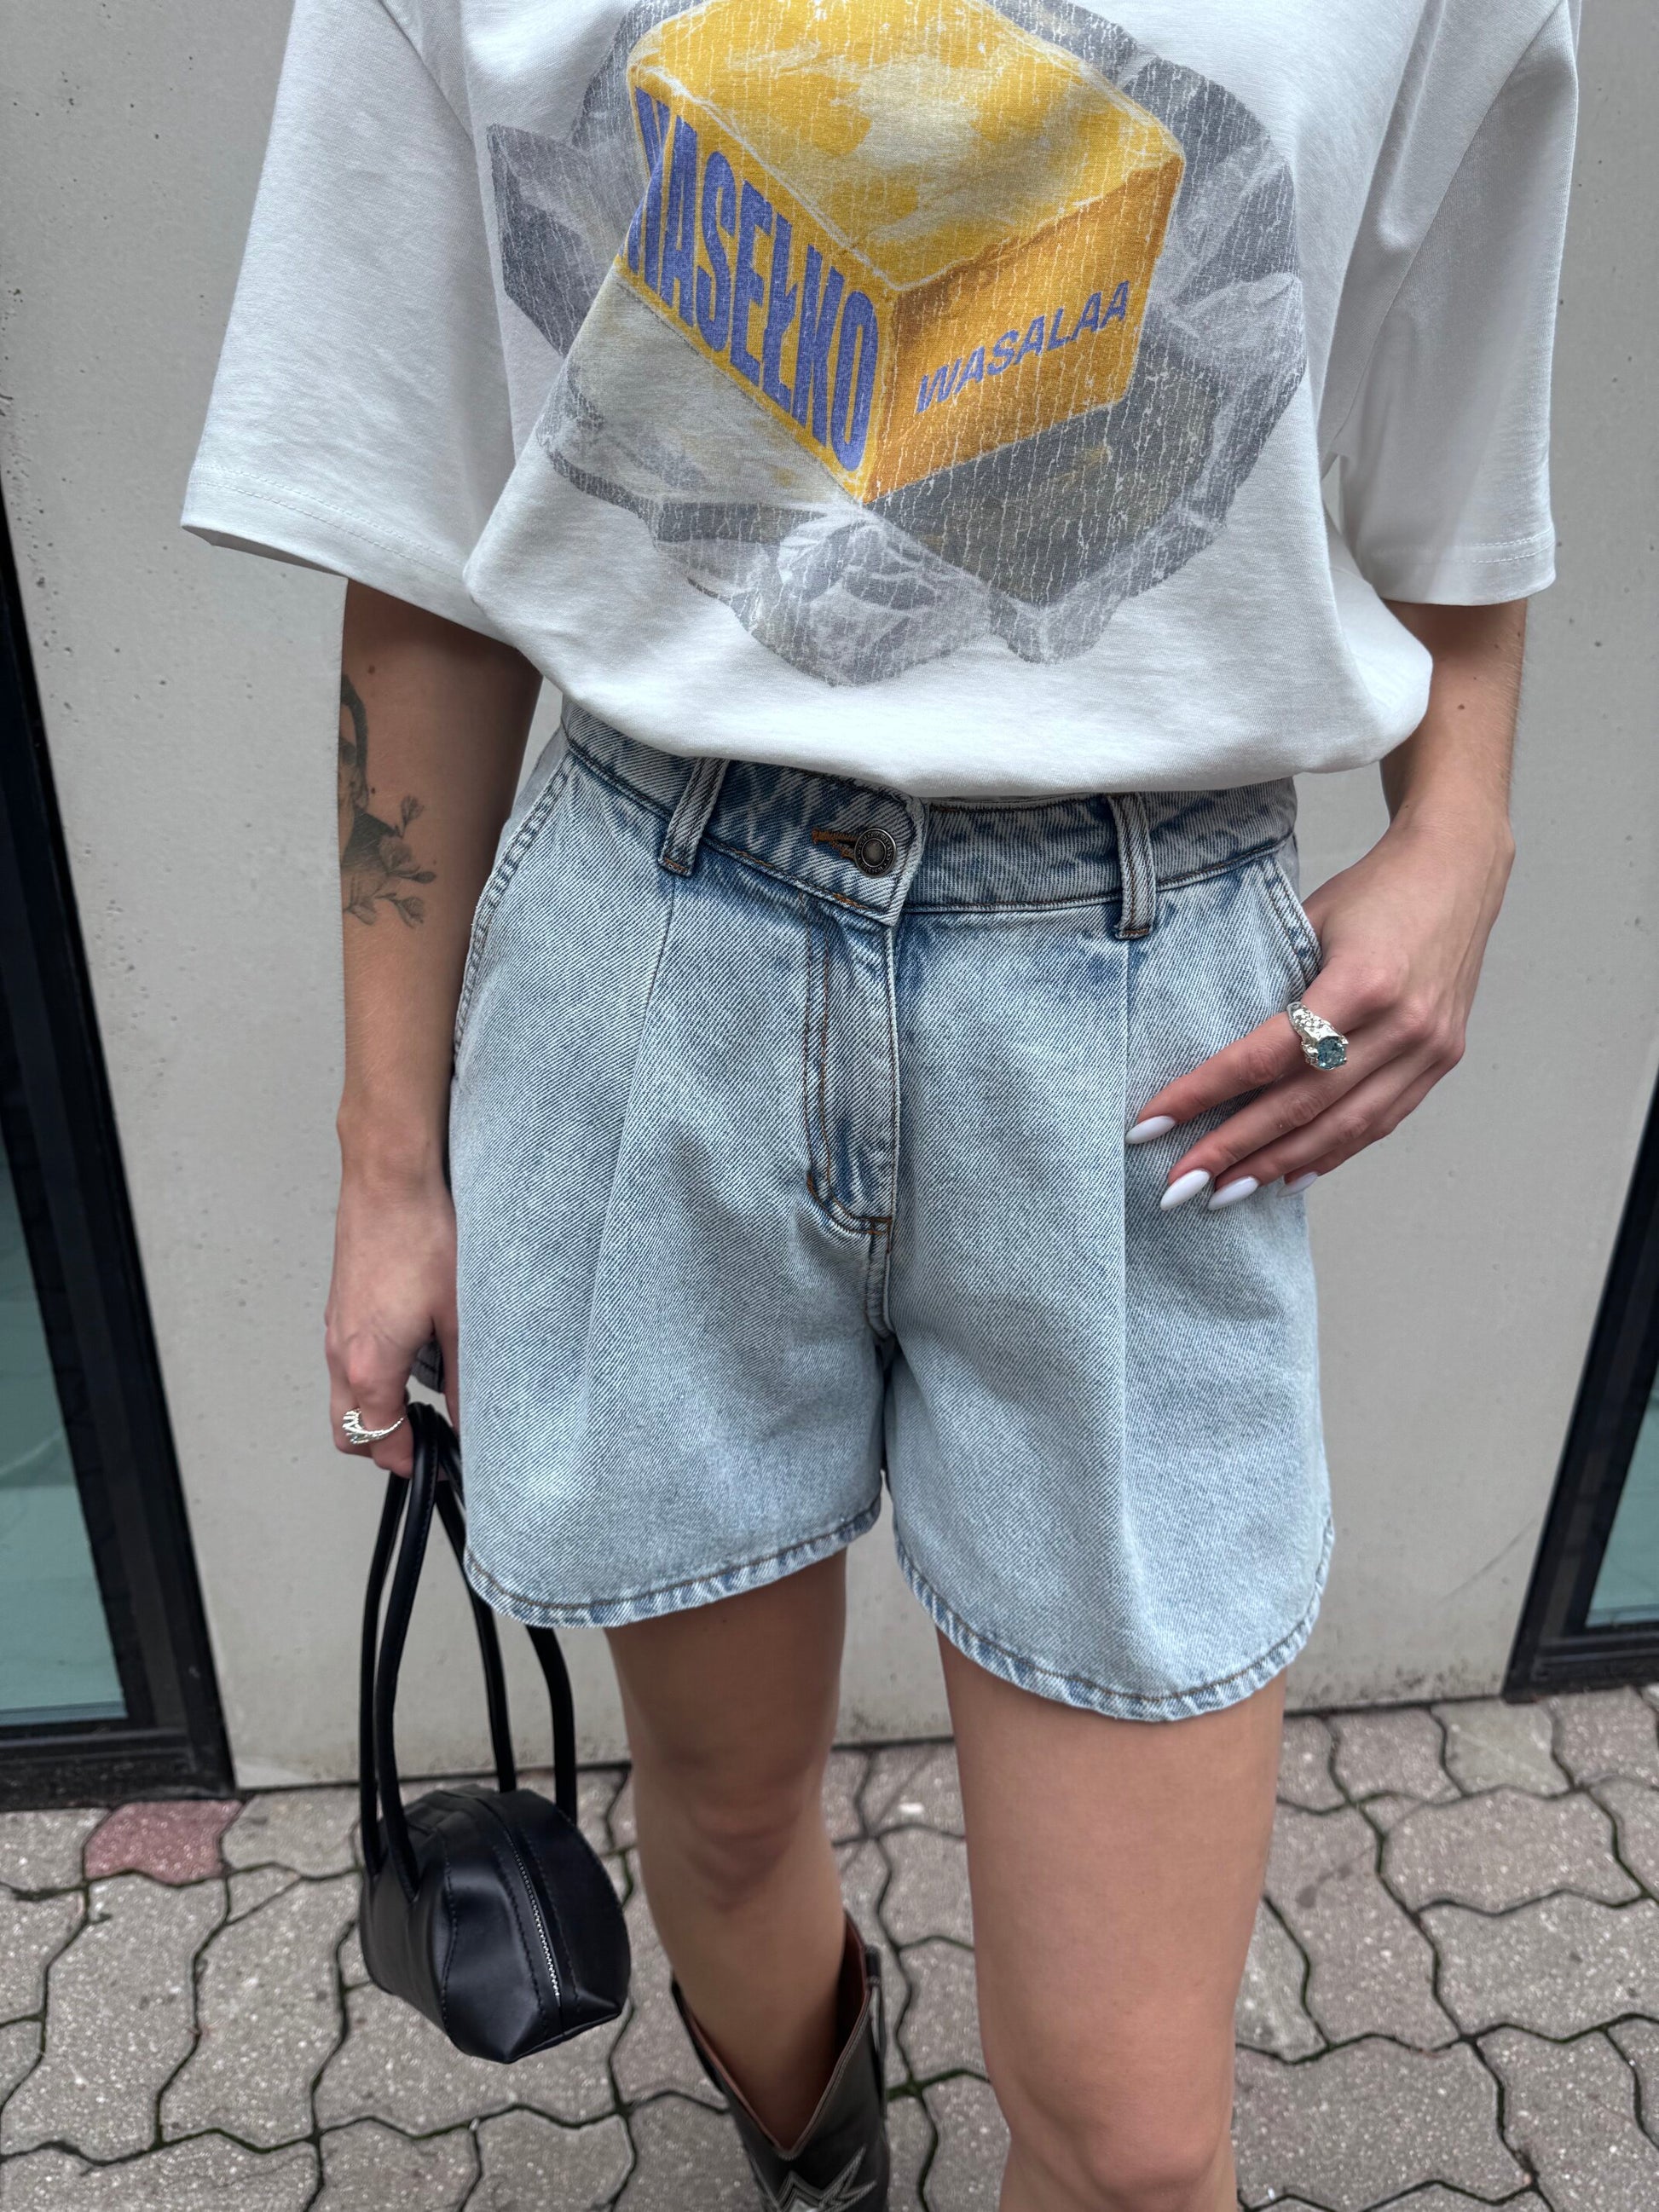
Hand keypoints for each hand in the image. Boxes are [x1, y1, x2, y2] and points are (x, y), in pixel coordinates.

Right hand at [325, 1156, 458, 1474]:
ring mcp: (335, 1328)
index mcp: (370, 1365)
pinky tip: (410, 1351)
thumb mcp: (460, 1316)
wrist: (389, 1179)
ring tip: (423, 1395)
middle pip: (348, 1430)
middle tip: (427, 1438)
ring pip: (343, 1395)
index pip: (377, 1441)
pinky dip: (370, 1376)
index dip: (410, 1460)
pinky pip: (344, 1361)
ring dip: (375, 1408)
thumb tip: (471, 1417)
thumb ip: (464, 1377)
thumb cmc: (422, 1236)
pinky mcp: (340, 1306)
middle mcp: (341, 1352)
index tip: (440, 1460)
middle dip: (383, 1444)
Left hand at [1131, 806, 1514, 1205]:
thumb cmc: (1374, 889)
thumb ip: (1272, 984)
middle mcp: (1401, 1023)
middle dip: (1234, 1150)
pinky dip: (1332, 1153)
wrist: (1460, 867)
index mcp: (1362, 981)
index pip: (1266, 1055)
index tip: (1152, 1123)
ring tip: (1223, 1193)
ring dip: (1277, 1165)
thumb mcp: (1310, 919)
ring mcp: (1428, 1047)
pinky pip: (1380, 1121)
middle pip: (1301, 1103)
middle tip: (1177, 1184)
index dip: (1205, 1094)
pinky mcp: (1441, 1059)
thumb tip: (1214, 1049)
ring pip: (1343, 1126)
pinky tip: (1288, 1177)